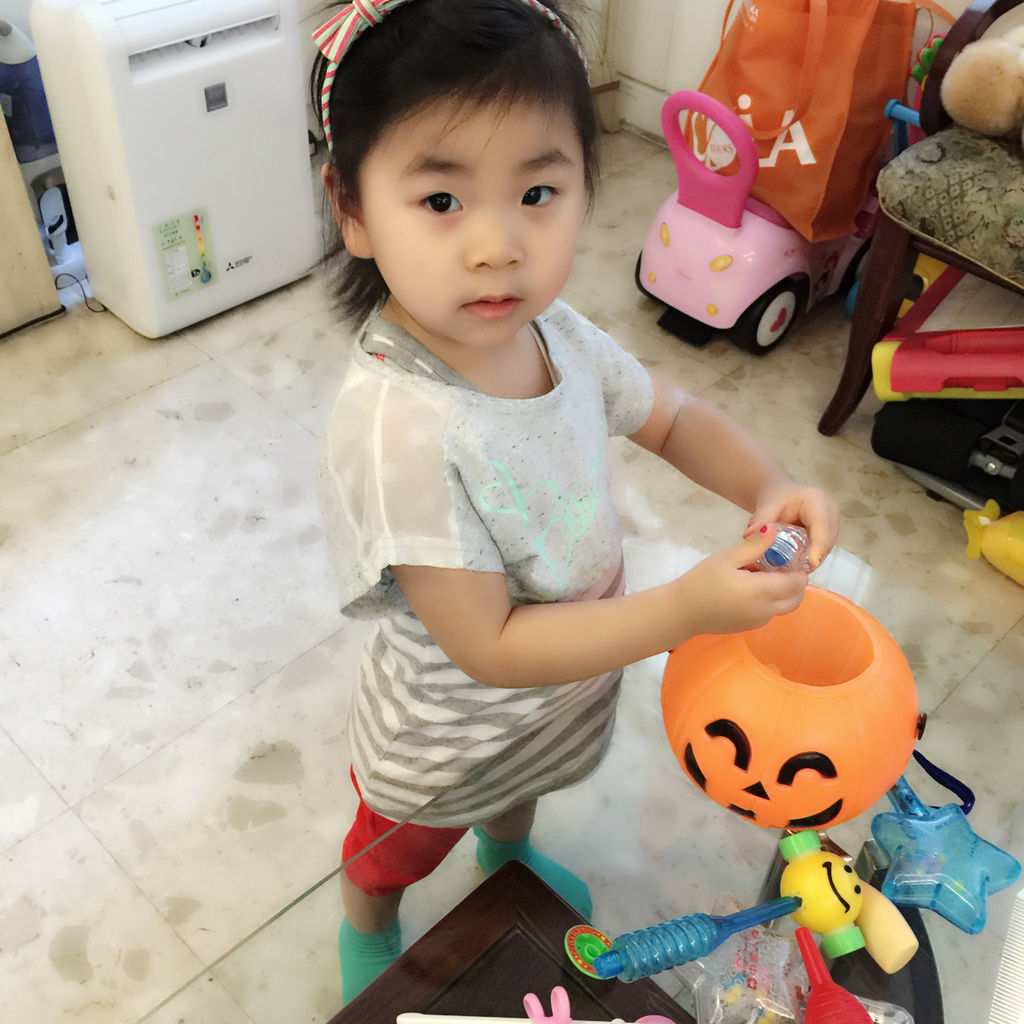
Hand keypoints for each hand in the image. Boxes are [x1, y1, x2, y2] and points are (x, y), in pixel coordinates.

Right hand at [676, 529, 808, 637]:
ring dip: (784, 593)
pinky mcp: (750, 627)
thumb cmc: (701, 582)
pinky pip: (771, 613)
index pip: (795, 583)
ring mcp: (758, 622)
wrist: (681, 612)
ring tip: (763, 576)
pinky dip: (771, 601)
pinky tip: (751, 588)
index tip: (789, 556)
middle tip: (782, 566)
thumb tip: (773, 530)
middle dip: (796, 583)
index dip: (798, 570)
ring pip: (785, 607)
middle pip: (796, 598)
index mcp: (759, 592)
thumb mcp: (726, 558)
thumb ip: (753, 546)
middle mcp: (764, 611)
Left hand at [743, 482, 840, 568]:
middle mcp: (830, 509)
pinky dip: (812, 556)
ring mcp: (833, 520)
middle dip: (814, 557)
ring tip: (796, 572)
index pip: (821, 525)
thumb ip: (760, 520)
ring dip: (814, 559)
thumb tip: (748, 534)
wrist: (780, 495)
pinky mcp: (831, 530)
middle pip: (827, 538)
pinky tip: (799, 566)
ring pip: (827, 546)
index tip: (812, 564)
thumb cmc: (775, 498)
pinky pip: (823, 547)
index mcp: (816, 500)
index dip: (819, 545)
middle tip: (797, 574)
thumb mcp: (767, 506)